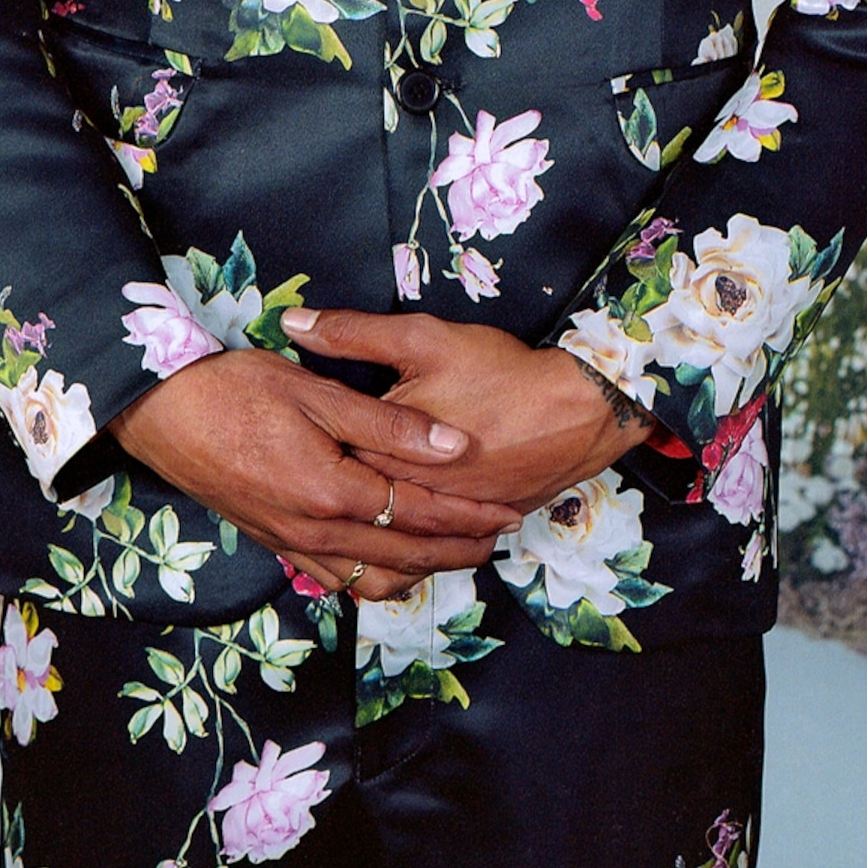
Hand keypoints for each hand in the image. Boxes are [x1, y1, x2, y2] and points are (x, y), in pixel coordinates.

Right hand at [108, 345, 527, 602]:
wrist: (159, 412)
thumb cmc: (235, 388)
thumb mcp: (316, 391)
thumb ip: (388, 424)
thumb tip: (453, 445)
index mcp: (332, 491)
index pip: (421, 513)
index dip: (469, 515)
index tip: (507, 512)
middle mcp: (315, 531)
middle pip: (404, 554)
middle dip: (458, 549)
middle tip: (498, 539)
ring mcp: (290, 543)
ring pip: (370, 579)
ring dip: (419, 570)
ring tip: (455, 554)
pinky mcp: (272, 541)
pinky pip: (334, 578)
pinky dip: (372, 578)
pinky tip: (388, 563)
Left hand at [279, 308, 646, 521]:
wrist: (576, 413)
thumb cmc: (498, 372)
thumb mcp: (421, 338)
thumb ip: (352, 334)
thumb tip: (292, 324)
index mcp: (387, 455)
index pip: (328, 460)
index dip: (307, 446)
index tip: (290, 437)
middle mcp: (411, 498)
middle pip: (357, 503)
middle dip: (332, 490)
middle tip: (306, 480)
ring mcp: (444, 521)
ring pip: (394, 532)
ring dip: (372, 524)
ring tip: (345, 517)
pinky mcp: (474, 529)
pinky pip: (435, 543)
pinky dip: (417, 541)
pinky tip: (405, 538)